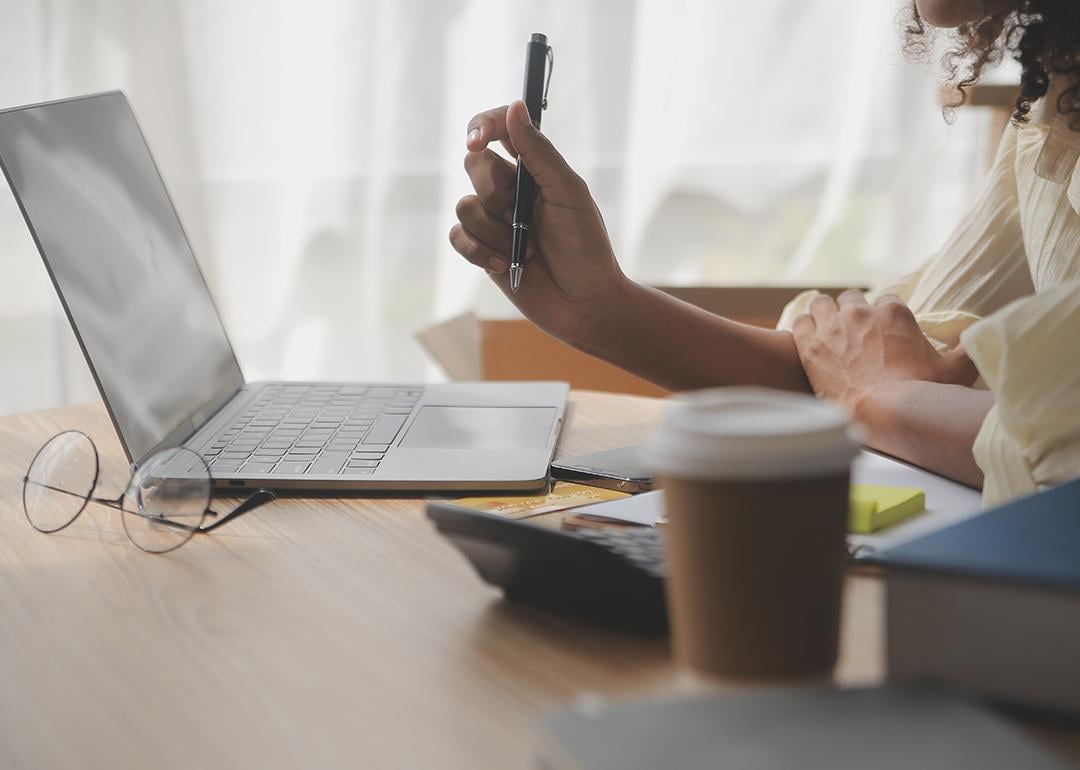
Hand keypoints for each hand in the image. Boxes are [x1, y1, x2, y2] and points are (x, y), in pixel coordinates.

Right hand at [450, 101, 626, 344]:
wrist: (584, 303)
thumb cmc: (586, 247)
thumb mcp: (568, 192)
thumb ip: (538, 152)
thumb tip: (515, 107)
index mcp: (535, 169)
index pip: (499, 129)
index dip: (483, 126)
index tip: (479, 138)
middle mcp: (511, 190)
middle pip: (474, 165)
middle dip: (496, 192)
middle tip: (522, 216)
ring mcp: (495, 221)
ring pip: (465, 206)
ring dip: (494, 231)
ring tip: (527, 250)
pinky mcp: (482, 251)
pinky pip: (457, 237)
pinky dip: (481, 252)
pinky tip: (507, 266)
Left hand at [791, 290, 977, 405]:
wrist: (883, 413)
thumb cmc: (921, 392)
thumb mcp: (956, 369)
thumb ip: (969, 348)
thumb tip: (985, 336)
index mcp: (894, 313)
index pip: (886, 300)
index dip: (883, 314)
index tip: (882, 328)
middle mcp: (861, 313)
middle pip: (850, 299)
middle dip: (852, 311)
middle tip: (852, 331)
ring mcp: (832, 327)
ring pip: (821, 304)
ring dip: (824, 314)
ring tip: (827, 331)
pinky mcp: (809, 345)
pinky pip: (800, 322)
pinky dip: (804, 327)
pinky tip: (808, 339)